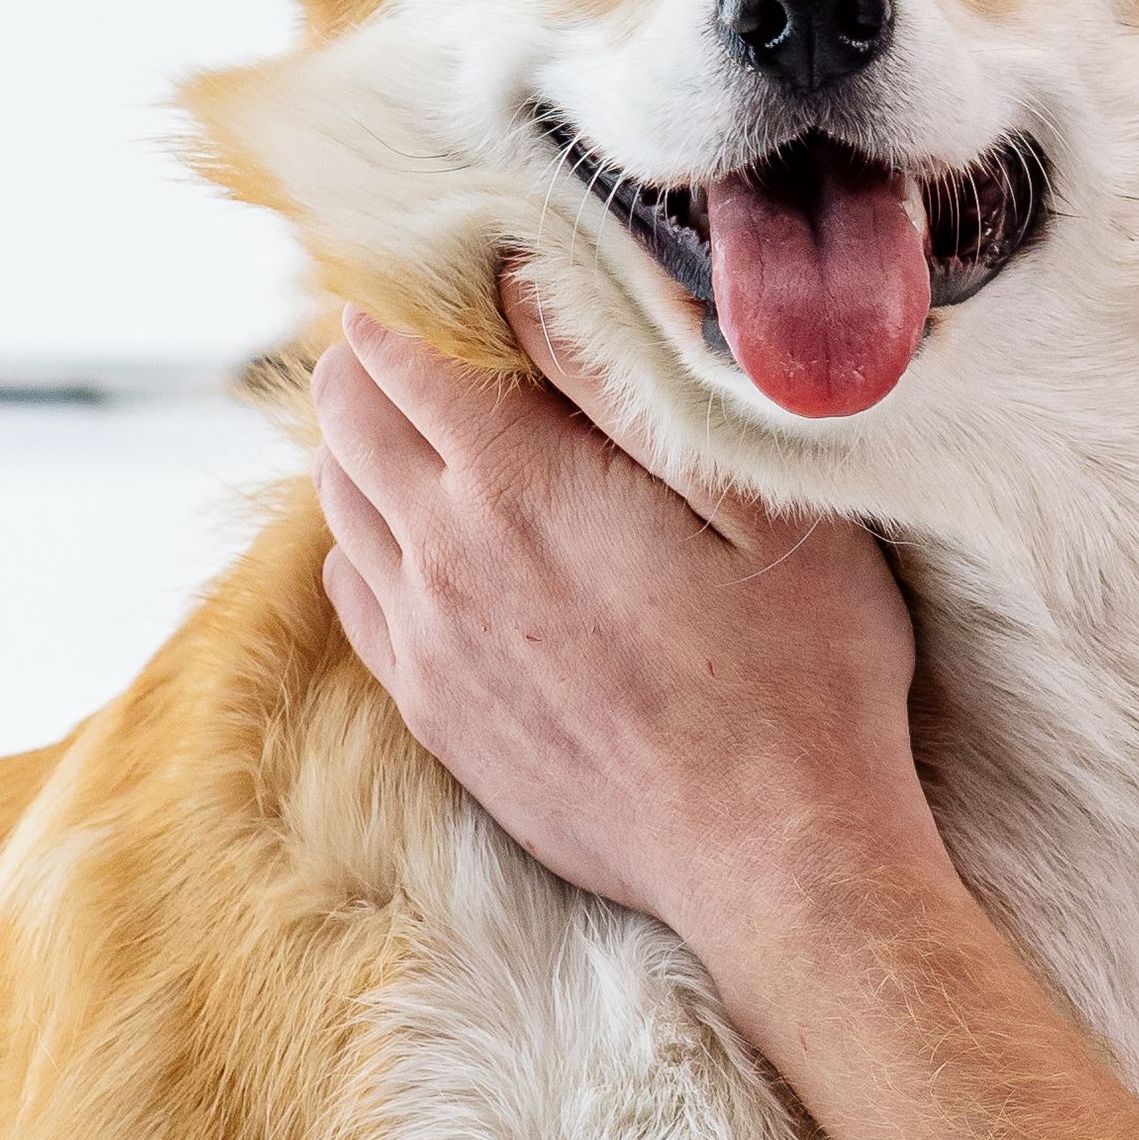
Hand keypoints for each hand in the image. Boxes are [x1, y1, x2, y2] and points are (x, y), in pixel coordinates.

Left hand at [307, 306, 951, 984]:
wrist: (777, 856)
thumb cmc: (800, 667)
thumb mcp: (752, 493)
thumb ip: (622, 380)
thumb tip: (521, 284)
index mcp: (518, 485)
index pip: (394, 346)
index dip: (417, 296)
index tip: (464, 282)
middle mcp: (444, 558)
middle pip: (343, 413)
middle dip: (376, 357)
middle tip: (448, 343)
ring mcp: (427, 643)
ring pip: (337, 502)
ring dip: (372, 447)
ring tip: (446, 432)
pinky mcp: (433, 712)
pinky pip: (353, 595)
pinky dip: (373, 543)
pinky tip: (438, 540)